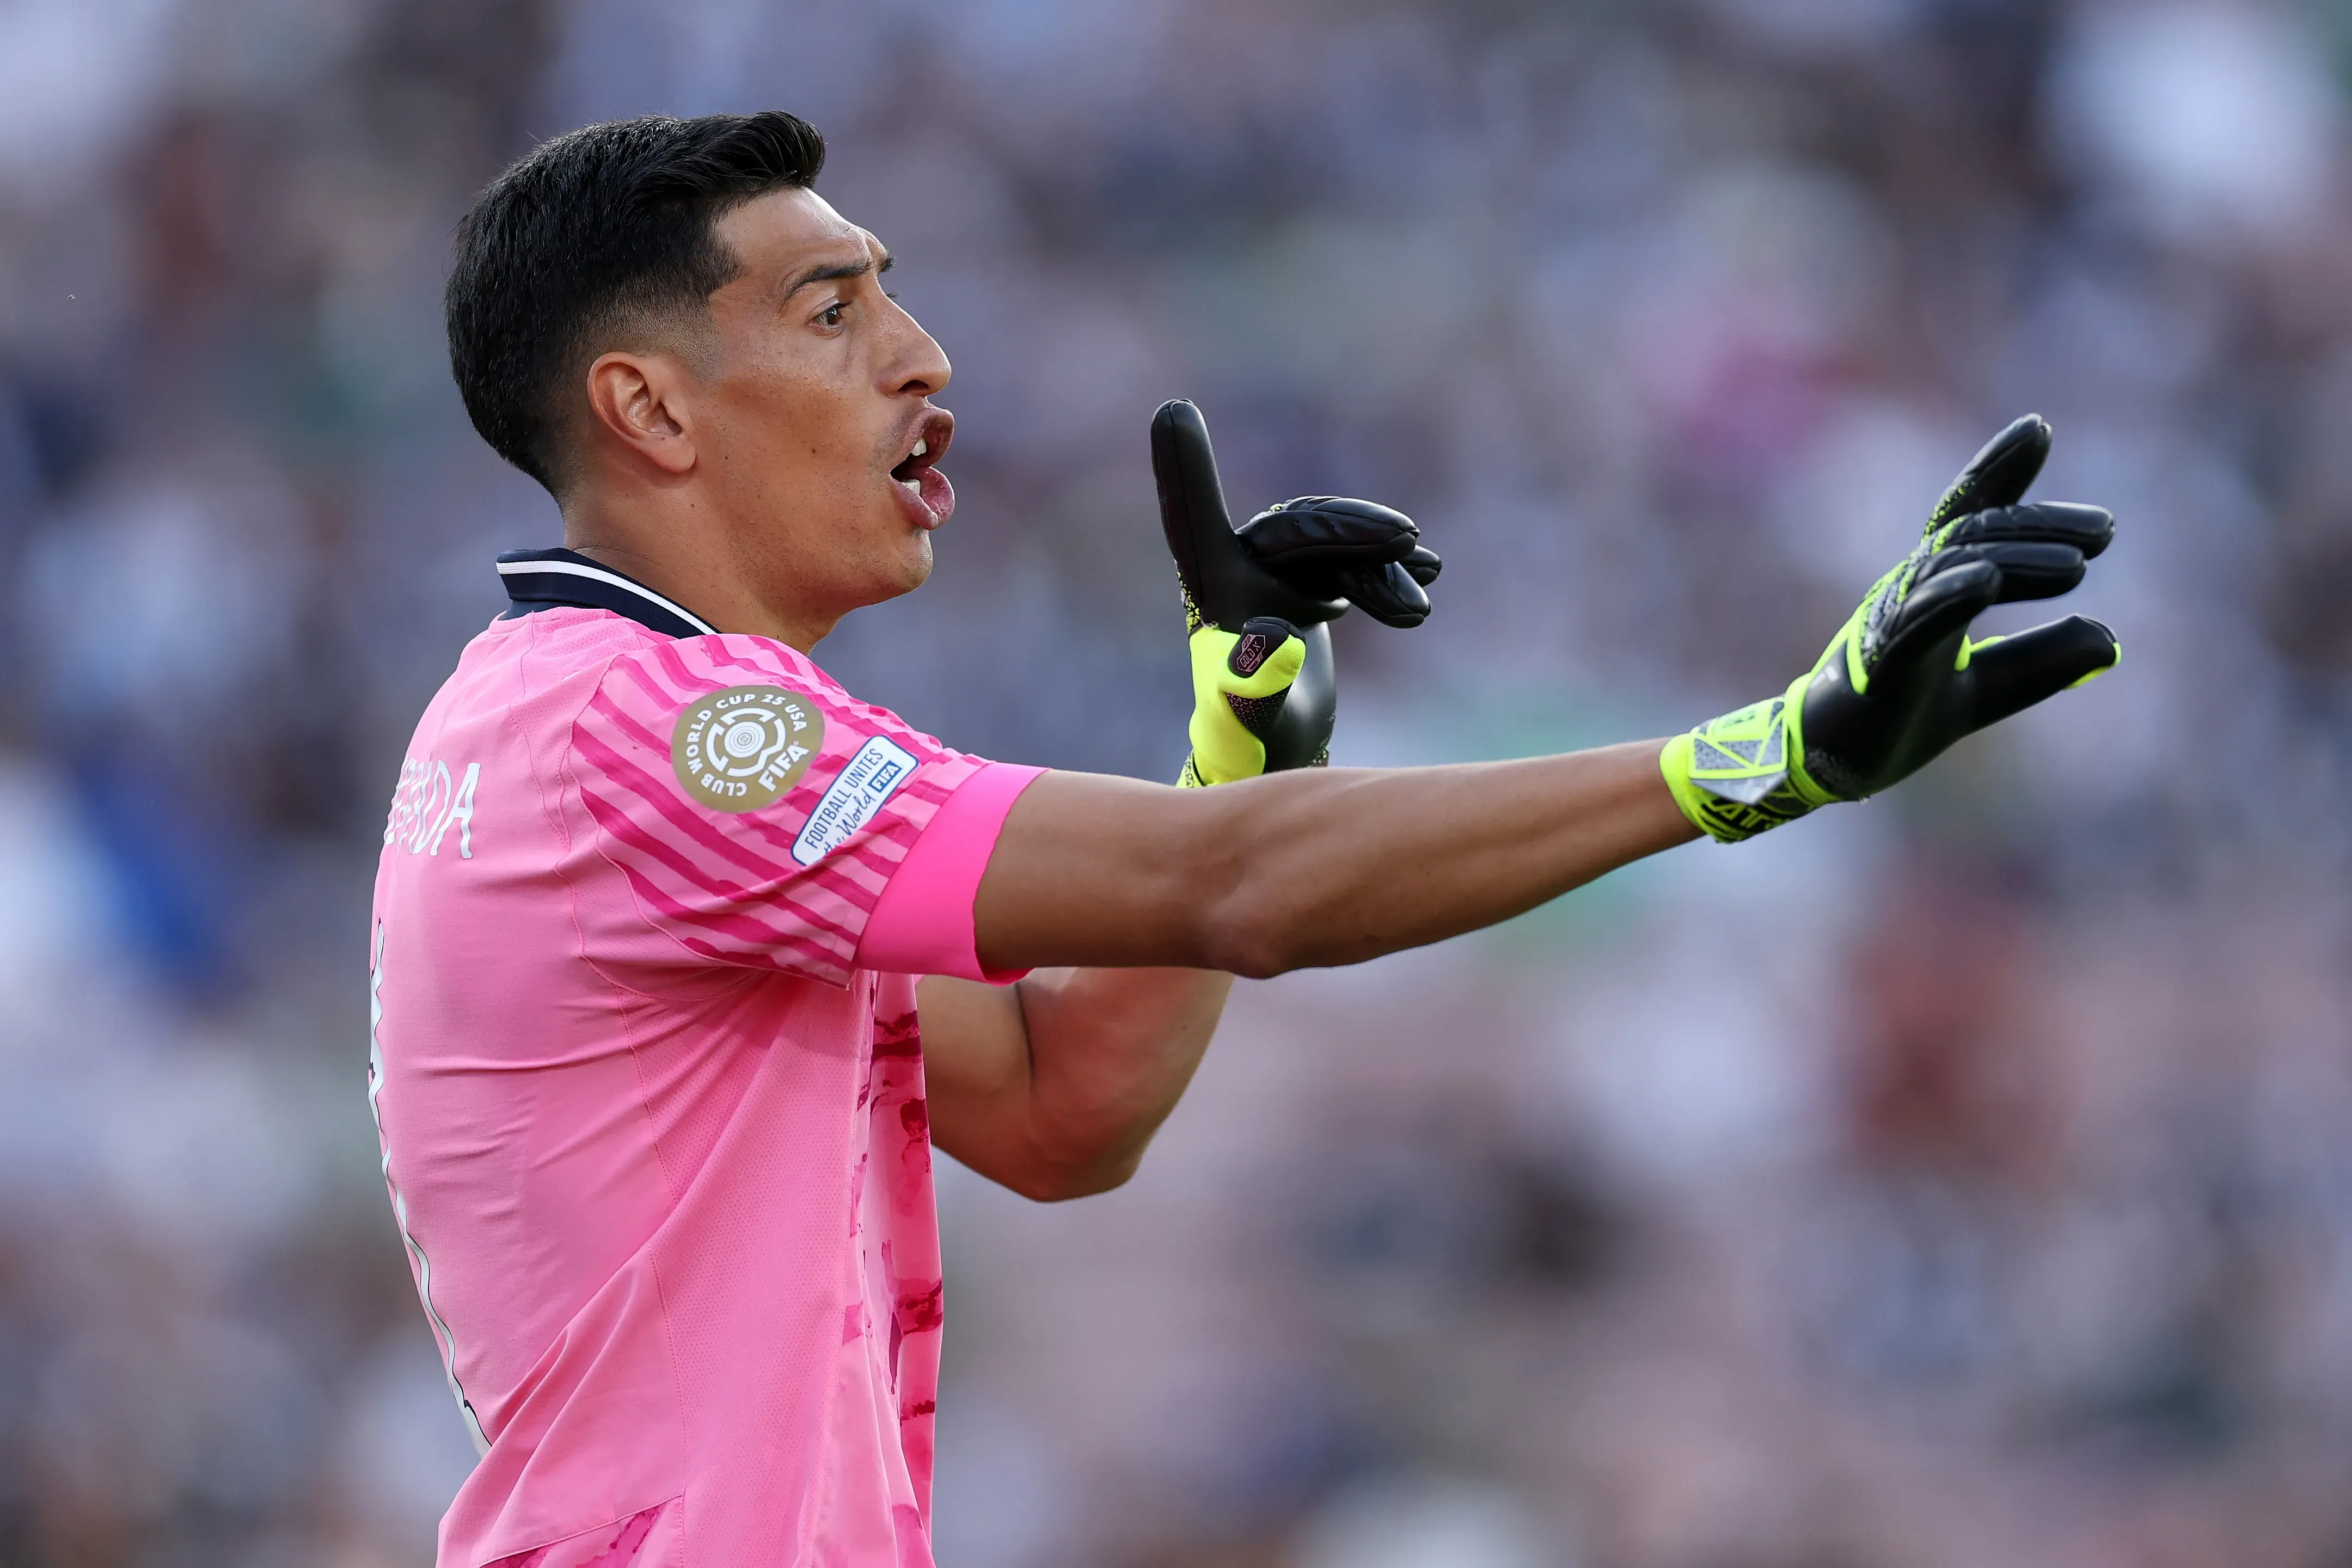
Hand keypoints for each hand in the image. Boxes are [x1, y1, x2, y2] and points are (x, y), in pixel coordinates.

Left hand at [1153, 399, 1441, 784]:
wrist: (1275, 754)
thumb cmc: (1250, 742)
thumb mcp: (1253, 722)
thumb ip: (1255, 686)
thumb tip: (1266, 639)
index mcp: (1211, 591)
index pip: (1193, 518)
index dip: (1186, 466)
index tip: (1171, 409)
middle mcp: (1236, 570)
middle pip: (1296, 527)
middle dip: (1354, 531)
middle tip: (1411, 541)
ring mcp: (1271, 574)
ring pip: (1333, 543)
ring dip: (1380, 563)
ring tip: (1421, 606)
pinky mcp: (1303, 584)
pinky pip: (1350, 556)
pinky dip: (1387, 568)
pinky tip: (1425, 575)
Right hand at [1661, 414, 2120, 841]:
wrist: (1834, 765)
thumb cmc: (1902, 718)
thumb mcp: (1990, 689)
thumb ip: (2041, 661)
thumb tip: (2111, 640)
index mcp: (1933, 589)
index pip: (1967, 518)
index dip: (1998, 471)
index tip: (2038, 429)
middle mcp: (1909, 591)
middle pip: (1973, 536)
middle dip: (2038, 525)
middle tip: (2105, 531)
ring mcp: (1891, 622)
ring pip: (1951, 569)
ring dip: (2015, 559)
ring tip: (2076, 564)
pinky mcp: (1880, 664)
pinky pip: (1915, 621)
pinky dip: (1950, 596)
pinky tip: (1986, 581)